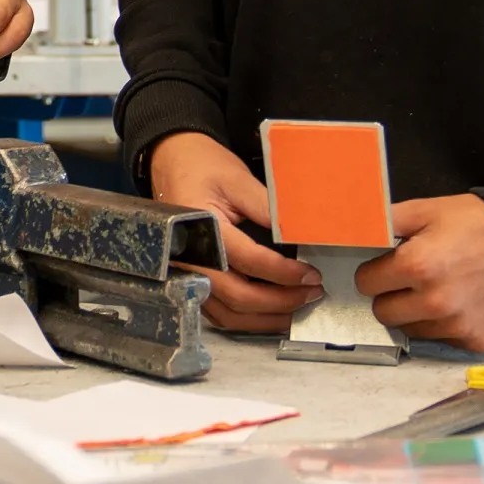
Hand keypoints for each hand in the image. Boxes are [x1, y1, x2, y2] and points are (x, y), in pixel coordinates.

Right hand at [144, 130, 323, 332]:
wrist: (171, 163)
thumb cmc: (204, 167)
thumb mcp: (238, 179)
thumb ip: (269, 208)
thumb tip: (304, 235)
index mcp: (200, 228)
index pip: (248, 261)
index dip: (283, 273)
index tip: (311, 274)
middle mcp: (189, 257)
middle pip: (237, 296)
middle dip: (280, 301)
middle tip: (311, 293)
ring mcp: (185, 273)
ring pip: (227, 314)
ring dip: (265, 318)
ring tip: (296, 309)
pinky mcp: (189, 281)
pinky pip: (218, 313)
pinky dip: (247, 319)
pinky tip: (271, 313)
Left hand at [356, 195, 483, 352]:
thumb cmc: (479, 223)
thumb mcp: (428, 210)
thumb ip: (385, 222)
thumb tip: (354, 232)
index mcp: (417, 266)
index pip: (366, 284)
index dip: (375, 272)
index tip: (389, 266)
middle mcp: (435, 301)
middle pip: (383, 313)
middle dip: (391, 295)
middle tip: (412, 279)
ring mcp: (457, 325)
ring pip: (411, 330)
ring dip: (417, 313)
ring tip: (440, 288)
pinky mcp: (476, 340)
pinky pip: (443, 339)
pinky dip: (446, 324)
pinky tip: (462, 301)